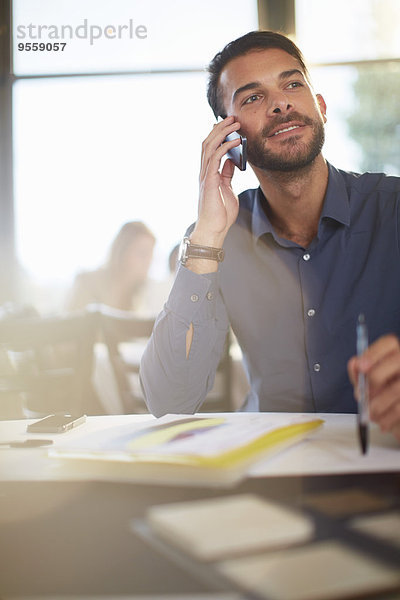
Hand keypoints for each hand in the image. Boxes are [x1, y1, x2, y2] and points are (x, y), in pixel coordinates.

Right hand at [191, 116, 241, 249]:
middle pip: (208, 143)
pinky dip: (226, 147)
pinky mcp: (209, 181)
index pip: (210, 148)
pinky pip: (216, 158)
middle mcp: (204, 172)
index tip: (229, 124)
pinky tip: (236, 141)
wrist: (214, 229)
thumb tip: (231, 161)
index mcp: (208, 173)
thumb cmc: (221, 214)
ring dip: (223, 133)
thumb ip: (227, 174)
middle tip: (233, 118)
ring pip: (210, 146)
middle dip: (220, 128)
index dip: (218, 134)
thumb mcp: (227, 189)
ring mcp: (205, 176)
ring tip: (235, 124)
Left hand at [347, 334, 399, 440]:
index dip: (374, 353)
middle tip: (364, 394)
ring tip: (370, 413)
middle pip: (396, 361)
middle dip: (375, 379)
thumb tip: (354, 364)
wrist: (395, 415)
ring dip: (378, 405)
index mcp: (394, 354)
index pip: (388, 343)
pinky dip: (387, 418)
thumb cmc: (382, 393)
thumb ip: (359, 373)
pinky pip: (399, 408)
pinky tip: (382, 421)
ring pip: (396, 389)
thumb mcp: (368, 382)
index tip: (361, 367)